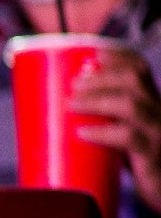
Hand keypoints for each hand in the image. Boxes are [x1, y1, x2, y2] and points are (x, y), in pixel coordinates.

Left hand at [71, 49, 160, 213]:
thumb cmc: (145, 164)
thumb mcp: (130, 136)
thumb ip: (110, 122)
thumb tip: (66, 112)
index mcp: (154, 104)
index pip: (141, 71)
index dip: (118, 58)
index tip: (92, 54)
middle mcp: (159, 113)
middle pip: (134, 80)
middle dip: (101, 76)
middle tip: (74, 84)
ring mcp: (158, 133)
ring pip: (130, 105)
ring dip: (97, 100)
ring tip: (71, 104)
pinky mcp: (152, 157)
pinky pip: (128, 138)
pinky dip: (103, 132)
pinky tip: (83, 132)